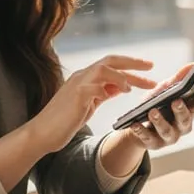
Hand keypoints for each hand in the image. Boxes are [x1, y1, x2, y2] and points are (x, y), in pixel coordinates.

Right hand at [32, 55, 155, 152]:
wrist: (42, 133)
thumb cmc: (64, 121)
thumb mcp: (88, 104)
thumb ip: (102, 93)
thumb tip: (119, 87)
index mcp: (85, 78)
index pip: (111, 65)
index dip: (130, 66)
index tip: (148, 70)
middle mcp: (82, 76)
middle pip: (110, 60)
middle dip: (132, 63)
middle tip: (151, 66)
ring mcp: (78, 84)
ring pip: (103, 68)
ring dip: (122, 75)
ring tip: (134, 86)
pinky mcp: (76, 95)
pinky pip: (96, 85)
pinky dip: (109, 87)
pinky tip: (120, 93)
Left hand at [127, 63, 193, 150]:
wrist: (139, 123)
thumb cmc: (159, 104)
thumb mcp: (167, 89)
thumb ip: (179, 78)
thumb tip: (192, 64)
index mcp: (189, 110)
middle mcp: (182, 125)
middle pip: (186, 120)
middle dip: (181, 111)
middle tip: (176, 101)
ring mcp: (169, 136)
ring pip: (167, 131)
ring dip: (160, 121)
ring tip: (152, 112)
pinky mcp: (153, 143)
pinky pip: (148, 138)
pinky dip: (141, 131)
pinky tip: (135, 124)